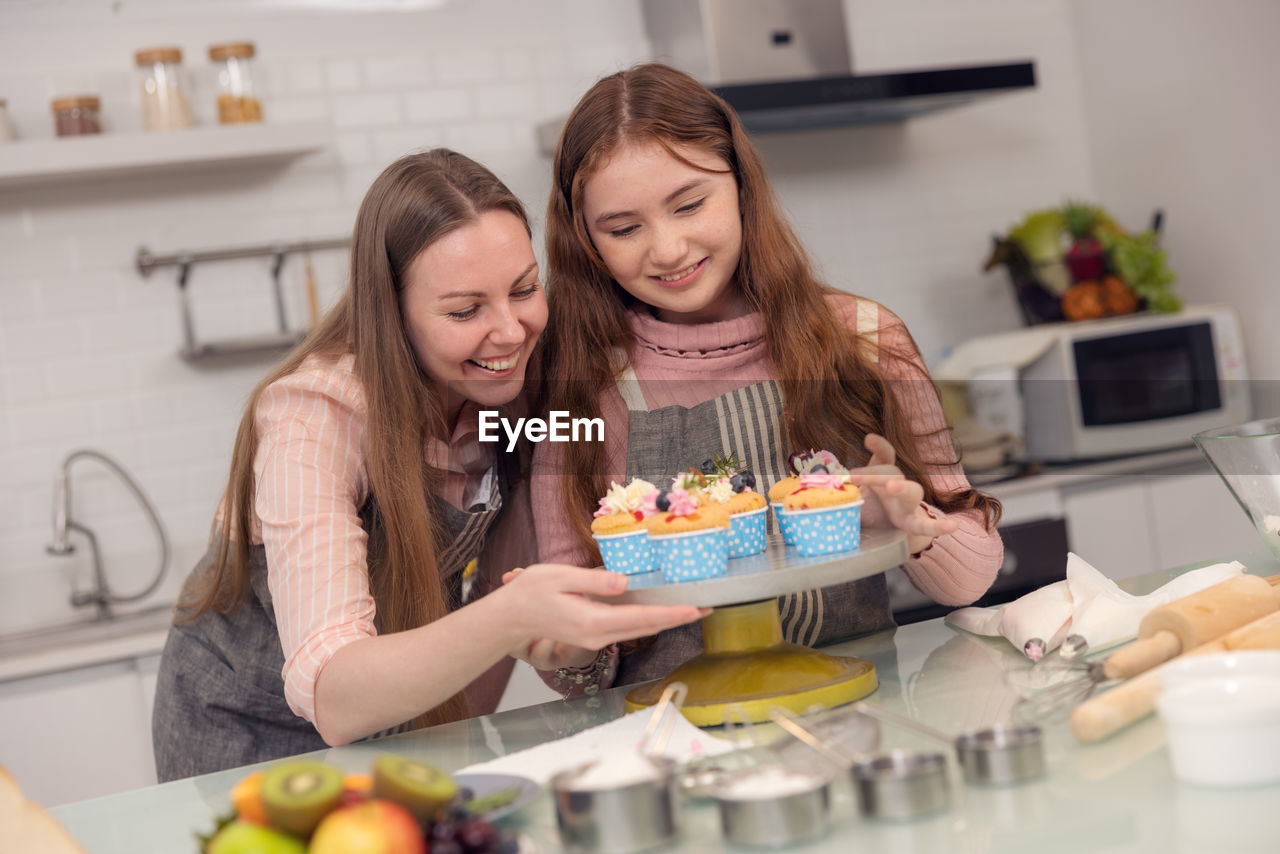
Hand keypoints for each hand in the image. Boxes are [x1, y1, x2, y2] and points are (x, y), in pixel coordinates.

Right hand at [499, 565, 709, 668]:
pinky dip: (647, 620)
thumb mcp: (560, 577)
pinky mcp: (592, 635)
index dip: (672, 614)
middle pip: (647, 628)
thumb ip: (594, 581)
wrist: (509, 618)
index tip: (696, 610)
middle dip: (678, 618)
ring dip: (665, 620)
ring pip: (639, 630)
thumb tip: (624, 583)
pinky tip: (659, 609)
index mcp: (592, 621)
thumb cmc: (530, 593)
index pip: (642, 619)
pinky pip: (626, 627)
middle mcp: (597, 636)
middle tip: (707, 606)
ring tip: (691, 608)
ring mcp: (595, 639)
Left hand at [848, 434, 957, 554]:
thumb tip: (821, 485)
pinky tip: (953, 527)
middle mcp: (896, 484)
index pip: (883, 455)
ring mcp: (906, 503)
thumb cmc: (869, 506)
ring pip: (912, 491)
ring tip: (892, 487)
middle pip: (891, 472)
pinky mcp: (911, 522)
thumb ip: (841, 489)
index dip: (879, 446)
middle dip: (873, 472)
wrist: (886, 529)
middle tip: (853, 475)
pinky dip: (939, 526)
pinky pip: (926, 525)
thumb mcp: (852, 494)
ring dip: (902, 488)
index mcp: (881, 475)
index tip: (869, 439)